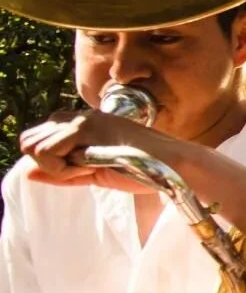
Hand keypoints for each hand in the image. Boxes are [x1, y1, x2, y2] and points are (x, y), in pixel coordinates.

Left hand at [19, 111, 165, 192]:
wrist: (171, 166)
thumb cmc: (141, 170)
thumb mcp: (94, 174)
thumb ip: (61, 174)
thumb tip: (26, 173)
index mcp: (83, 124)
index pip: (39, 139)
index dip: (51, 161)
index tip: (80, 171)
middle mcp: (79, 117)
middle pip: (30, 140)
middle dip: (48, 162)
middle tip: (82, 171)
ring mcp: (81, 120)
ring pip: (34, 145)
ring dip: (54, 165)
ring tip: (87, 169)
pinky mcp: (85, 126)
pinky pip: (46, 152)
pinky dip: (60, 168)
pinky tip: (88, 168)